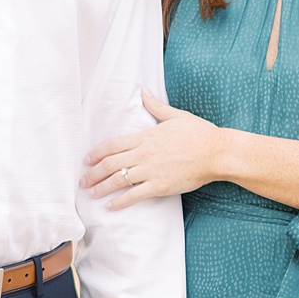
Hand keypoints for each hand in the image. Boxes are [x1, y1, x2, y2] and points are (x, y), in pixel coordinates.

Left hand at [83, 89, 221, 206]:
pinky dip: (120, 202)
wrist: (217, 152)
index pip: (113, 145)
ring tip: (90, 193)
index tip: (86, 160)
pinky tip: (109, 206)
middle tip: (81, 180)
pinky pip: (134, 195)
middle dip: (93, 173)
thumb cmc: (199, 133)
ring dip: (101, 188)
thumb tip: (143, 91)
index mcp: (145, 136)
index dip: (96, 153)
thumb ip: (155, 106)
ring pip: (118, 180)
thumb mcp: (176, 116)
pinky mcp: (159, 186)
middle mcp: (144, 153)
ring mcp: (150, 170)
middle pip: (110, 163)